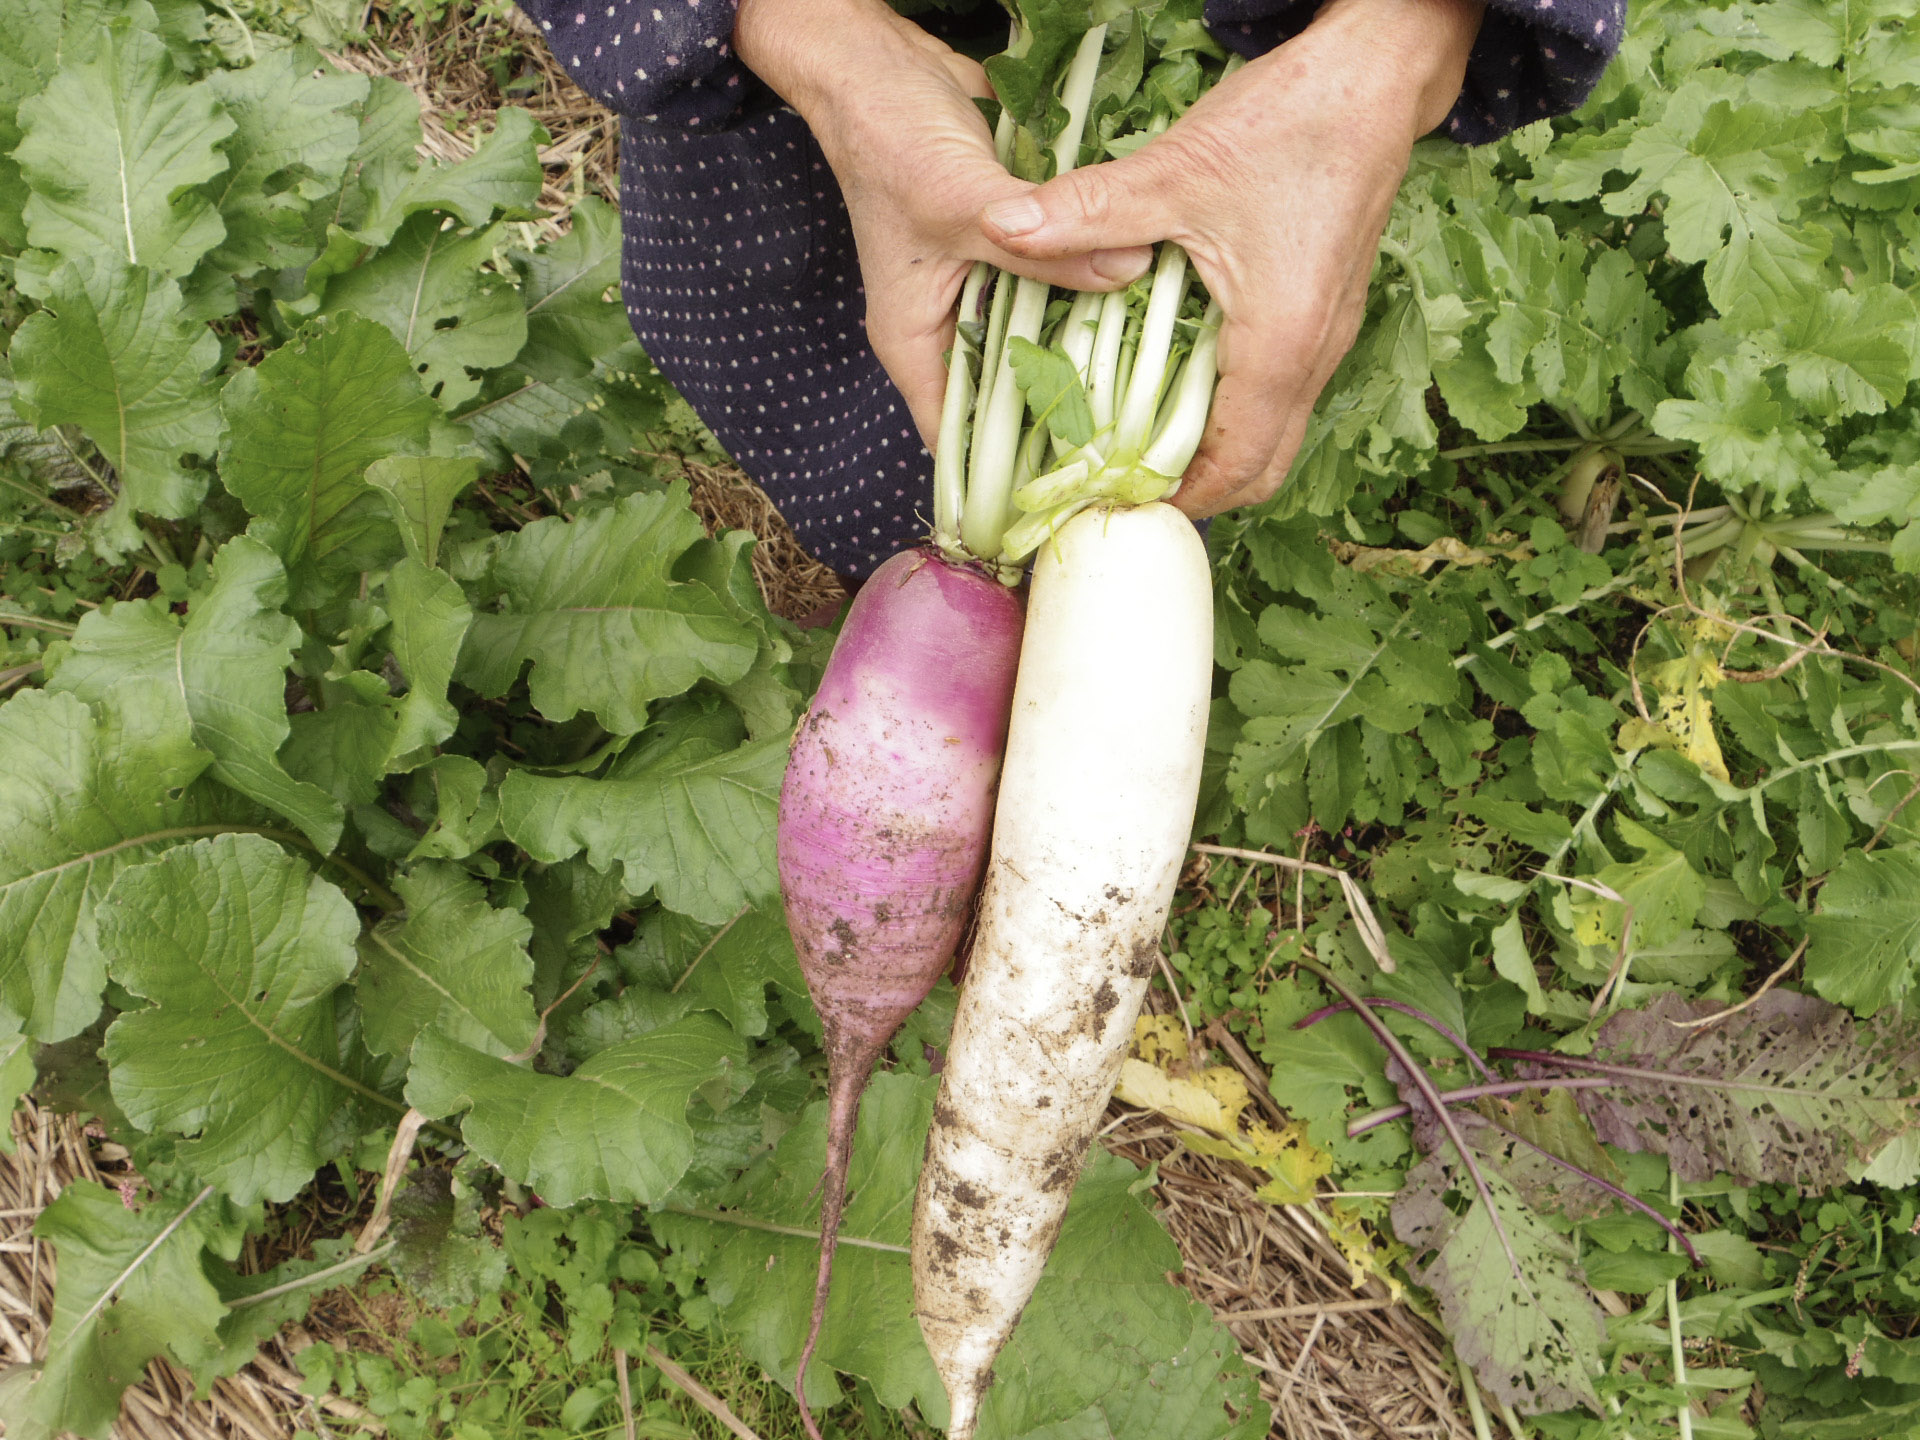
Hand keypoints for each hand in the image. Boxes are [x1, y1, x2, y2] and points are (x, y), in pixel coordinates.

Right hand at [734, 0, 1152, 445]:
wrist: (879, 64)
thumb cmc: (889, 140)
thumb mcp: (964, 204)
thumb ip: (1043, 247)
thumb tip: (1129, 272)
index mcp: (915, 343)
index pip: (957, 437)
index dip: (1009, 469)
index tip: (1077, 488)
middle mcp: (948, 326)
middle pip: (1012, 396)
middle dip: (1066, 408)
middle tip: (1137, 433)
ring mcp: (983, 289)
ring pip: (1043, 339)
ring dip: (1089, 344)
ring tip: (1157, 377)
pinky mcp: (1015, 251)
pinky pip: (1059, 285)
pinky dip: (1092, 288)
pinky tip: (1146, 304)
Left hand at [979, 0, 1483, 517]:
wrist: (1374, 75)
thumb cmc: (1289, 121)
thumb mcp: (1175, 168)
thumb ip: (1086, 208)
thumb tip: (1001, 226)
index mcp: (1280, 345)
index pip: (1233, 468)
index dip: (1173, 500)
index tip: (1110, 506)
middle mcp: (1313, 357)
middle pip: (1261, 472)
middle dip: (1193, 493)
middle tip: (1117, 488)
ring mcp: (1325, 339)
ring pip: (1272, 436)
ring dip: (1210, 454)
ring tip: (1133, 448)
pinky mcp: (1322, 316)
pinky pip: (1278, 395)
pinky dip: (1228, 413)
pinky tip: (1171, 385)